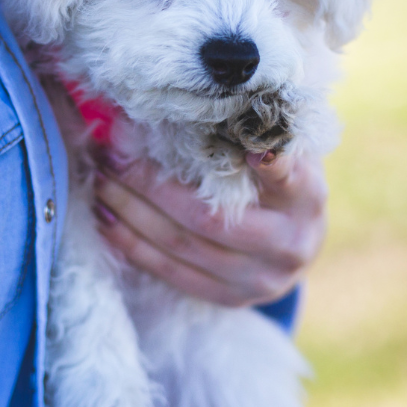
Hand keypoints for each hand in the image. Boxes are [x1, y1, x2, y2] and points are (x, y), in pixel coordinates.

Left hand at [91, 150, 327, 307]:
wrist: (299, 242)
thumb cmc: (281, 182)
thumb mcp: (286, 152)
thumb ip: (256, 133)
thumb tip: (197, 107)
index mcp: (306, 198)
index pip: (288, 177)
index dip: (269, 164)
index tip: (249, 145)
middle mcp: (288, 245)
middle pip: (208, 217)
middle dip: (150, 186)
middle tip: (114, 156)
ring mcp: (259, 280)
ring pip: (181, 246)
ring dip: (130, 213)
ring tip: (101, 182)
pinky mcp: (232, 299)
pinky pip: (172, 273)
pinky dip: (134, 245)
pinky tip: (107, 219)